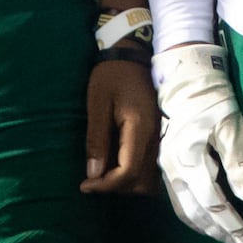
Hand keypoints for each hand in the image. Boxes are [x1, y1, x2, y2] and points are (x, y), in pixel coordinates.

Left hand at [84, 58, 155, 193]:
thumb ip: (97, 140)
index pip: (129, 172)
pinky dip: (131, 173)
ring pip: (148, 178)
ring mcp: (157, 138)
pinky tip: (113, 164)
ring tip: (102, 173)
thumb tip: (94, 175)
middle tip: (92, 179)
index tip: (85, 185)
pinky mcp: (155, 136)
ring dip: (125, 182)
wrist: (130, 56)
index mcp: (140, 129)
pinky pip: (148, 166)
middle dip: (116, 187)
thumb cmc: (110, 77)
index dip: (106, 185)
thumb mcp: (97, 105)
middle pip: (142, 182)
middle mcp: (154, 138)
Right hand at [153, 42, 242, 242]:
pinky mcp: (166, 164)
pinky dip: (193, 215)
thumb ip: (241, 163)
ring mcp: (166, 168)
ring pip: (184, 209)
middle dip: (219, 231)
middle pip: (196, 213)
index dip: (231, 224)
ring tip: (225, 237)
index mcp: (190, 162)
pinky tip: (205, 218)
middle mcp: (173, 170)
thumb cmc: (212, 100)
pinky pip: (178, 199)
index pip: (214, 204)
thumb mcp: (232, 127)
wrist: (185, 78)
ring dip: (205, 227)